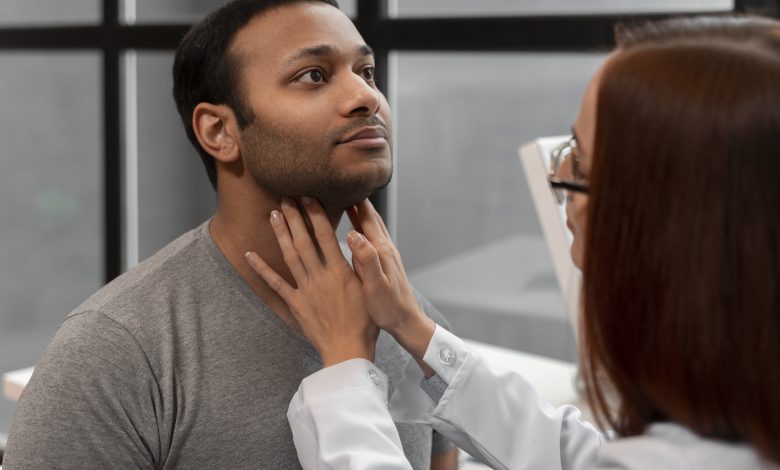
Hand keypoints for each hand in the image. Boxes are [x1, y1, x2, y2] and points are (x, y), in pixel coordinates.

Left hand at [245, 197, 377, 366]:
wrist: (348, 350)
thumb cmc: (366, 320)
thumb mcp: (371, 288)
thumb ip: (363, 262)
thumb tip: (357, 237)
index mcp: (339, 271)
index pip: (325, 235)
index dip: (316, 214)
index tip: (308, 196)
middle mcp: (320, 277)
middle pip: (304, 241)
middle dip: (294, 217)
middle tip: (285, 197)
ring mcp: (305, 290)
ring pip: (290, 256)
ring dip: (281, 234)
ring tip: (273, 214)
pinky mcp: (296, 305)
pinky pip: (275, 284)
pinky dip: (261, 269)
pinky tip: (250, 254)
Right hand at [346, 200, 435, 360]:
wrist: (407, 322)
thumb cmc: (389, 308)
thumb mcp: (375, 286)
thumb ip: (366, 260)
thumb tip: (353, 234)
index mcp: (381, 250)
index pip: (366, 217)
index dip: (352, 200)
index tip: (336, 184)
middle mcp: (385, 248)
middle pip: (370, 216)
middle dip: (354, 200)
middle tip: (337, 186)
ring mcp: (385, 254)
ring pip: (371, 225)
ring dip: (358, 212)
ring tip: (344, 200)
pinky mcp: (384, 262)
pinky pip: (371, 237)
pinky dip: (361, 227)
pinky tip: (353, 230)